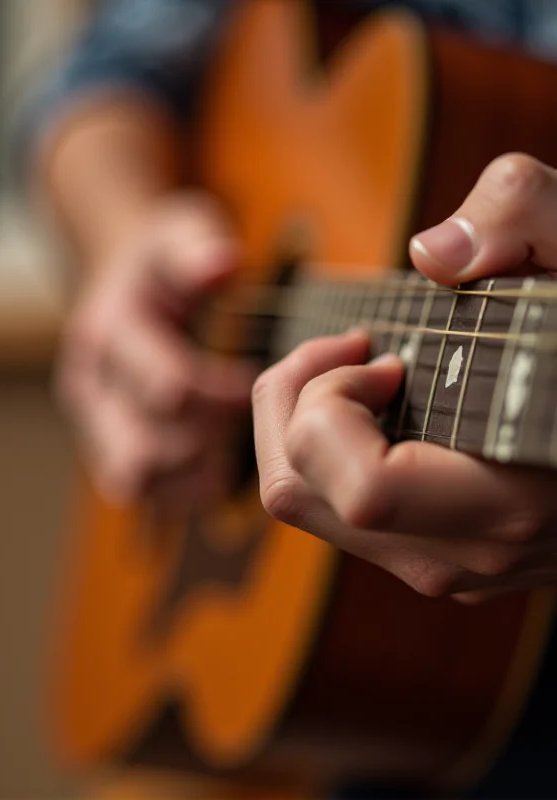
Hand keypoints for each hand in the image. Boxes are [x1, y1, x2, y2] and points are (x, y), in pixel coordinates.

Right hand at [57, 192, 255, 507]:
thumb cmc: (160, 260)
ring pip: (136, 481)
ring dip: (191, 479)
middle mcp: (91, 385)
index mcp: (110, 333)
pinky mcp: (106, 444)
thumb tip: (225, 264)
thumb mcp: (175, 233)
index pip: (169, 390)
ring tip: (232, 453)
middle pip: (143, 451)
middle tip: (243, 428)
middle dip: (205, 447)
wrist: (118, 281)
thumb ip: (195, 248)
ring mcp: (95, 421)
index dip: (223, 397)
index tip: (254, 384)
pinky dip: (179, 494)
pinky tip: (215, 472)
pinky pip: (138, 493)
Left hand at [253, 153, 556, 601]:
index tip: (383, 352)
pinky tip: (379, 408)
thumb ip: (523, 216)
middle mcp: (460, 555)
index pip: (360, 489)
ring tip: (362, 369)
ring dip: (304, 420)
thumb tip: (432, 254)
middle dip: (293, 397)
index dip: (335, 405)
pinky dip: (327, 449)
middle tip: (350, 345)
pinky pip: (333, 508)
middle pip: (297, 492)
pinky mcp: (430, 554)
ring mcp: (442, 566)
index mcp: (506, 503)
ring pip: (304, 503)